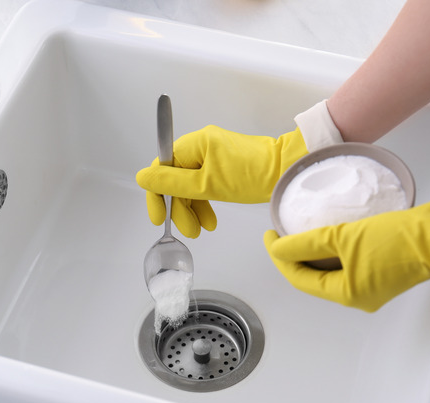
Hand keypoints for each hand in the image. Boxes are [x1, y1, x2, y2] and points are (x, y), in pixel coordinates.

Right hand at [136, 125, 307, 237]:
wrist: (286, 171)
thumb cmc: (252, 175)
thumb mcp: (207, 185)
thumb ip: (172, 183)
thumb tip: (143, 177)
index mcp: (193, 144)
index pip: (161, 168)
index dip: (157, 195)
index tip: (159, 217)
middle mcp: (200, 145)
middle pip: (176, 179)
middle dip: (179, 207)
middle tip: (188, 230)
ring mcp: (212, 155)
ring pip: (190, 185)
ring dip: (192, 209)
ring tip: (201, 229)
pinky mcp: (223, 165)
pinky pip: (204, 184)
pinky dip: (204, 202)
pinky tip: (209, 219)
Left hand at [263, 199, 429, 311]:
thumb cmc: (398, 240)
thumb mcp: (344, 237)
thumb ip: (307, 243)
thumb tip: (278, 247)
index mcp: (348, 294)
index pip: (300, 279)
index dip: (280, 257)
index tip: (269, 234)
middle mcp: (359, 294)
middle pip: (314, 277)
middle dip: (295, 256)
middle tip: (280, 232)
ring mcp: (373, 283)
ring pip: (332, 269)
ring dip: (314, 252)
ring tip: (300, 230)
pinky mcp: (385, 268)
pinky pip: (349, 261)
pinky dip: (335, 249)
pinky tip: (329, 231)